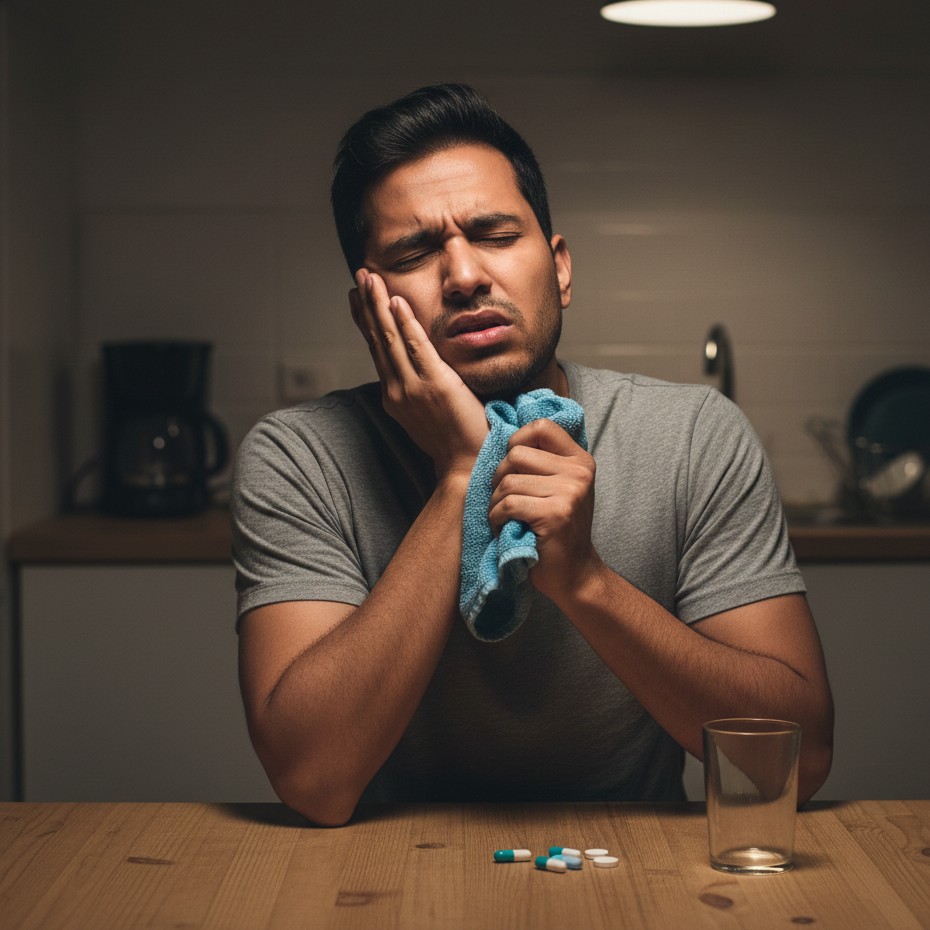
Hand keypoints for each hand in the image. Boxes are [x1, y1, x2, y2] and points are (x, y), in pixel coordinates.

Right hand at [349, 270, 487, 478]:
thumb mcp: (430, 414)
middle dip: (366, 304)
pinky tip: (396, 302)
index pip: (377, 350)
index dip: (366, 321)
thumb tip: (425, 374)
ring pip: (389, 338)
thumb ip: (423, 390)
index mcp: (395, 396)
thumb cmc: (455, 442)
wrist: (466, 466)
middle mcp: (397, 390)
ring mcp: (413, 388)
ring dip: (378, 304)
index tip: (357, 298)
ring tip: (370, 278)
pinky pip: (416, 347)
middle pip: (377, 339)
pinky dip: (405, 324)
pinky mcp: (434, 385)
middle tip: (359, 276)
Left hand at [488, 419, 601, 603]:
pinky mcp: (555, 515)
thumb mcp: (559, 488)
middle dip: (500, 478)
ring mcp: (569, 493)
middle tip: (503, 500)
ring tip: (505, 518)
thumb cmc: (557, 530)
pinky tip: (505, 529)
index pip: (541, 427)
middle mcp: (578, 472)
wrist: (574, 573)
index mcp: (580, 460)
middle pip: (516, 454)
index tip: (512, 466)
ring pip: (508, 481)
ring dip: (496, 503)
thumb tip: (502, 435)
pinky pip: (508, 505)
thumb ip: (542, 462)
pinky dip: (497, 518)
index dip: (517, 440)